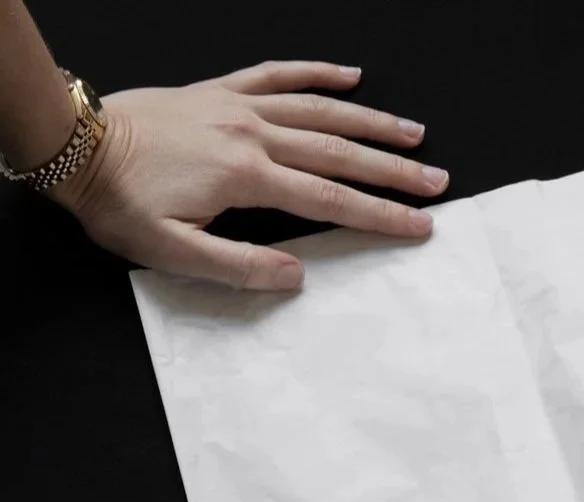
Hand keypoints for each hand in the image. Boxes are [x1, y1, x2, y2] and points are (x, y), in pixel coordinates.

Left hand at [51, 61, 449, 290]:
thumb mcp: (172, 252)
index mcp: (247, 176)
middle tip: (437, 180)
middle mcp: (254, 135)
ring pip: (320, 110)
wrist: (75, 147)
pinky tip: (350, 76)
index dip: (381, 214)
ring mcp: (239, 107)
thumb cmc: (120, 203)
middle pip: (339, 153)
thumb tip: (297, 277)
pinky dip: (317, 73)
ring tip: (414, 134)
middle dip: (394, 169)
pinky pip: (277, 74)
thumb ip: (238, 266)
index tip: (420, 224)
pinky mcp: (221, 91)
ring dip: (371, 123)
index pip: (331, 199)